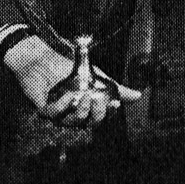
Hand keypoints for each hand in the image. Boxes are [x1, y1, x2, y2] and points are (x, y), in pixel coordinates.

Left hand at [5, 36, 139, 125]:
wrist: (45, 60)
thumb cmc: (71, 71)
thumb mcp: (97, 78)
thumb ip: (115, 88)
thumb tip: (139, 96)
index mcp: (89, 109)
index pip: (103, 117)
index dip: (110, 114)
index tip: (116, 104)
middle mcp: (76, 115)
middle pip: (90, 123)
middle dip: (98, 115)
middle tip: (100, 101)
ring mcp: (61, 114)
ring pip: (74, 121)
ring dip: (81, 111)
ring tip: (85, 97)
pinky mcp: (45, 110)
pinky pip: (55, 114)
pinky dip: (62, 106)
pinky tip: (68, 96)